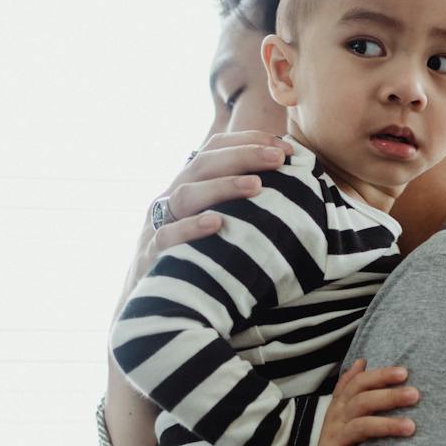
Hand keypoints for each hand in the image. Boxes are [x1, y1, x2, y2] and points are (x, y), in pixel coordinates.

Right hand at [123, 131, 288, 293]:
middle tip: (279, 158)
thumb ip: (241, 203)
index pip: (214, 150)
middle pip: (203, 164)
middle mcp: (171, 198)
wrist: (154, 304)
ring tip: (257, 186)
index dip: (248, 141)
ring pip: (185, 195)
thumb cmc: (198, 259)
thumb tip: (294, 186)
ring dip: (222, 187)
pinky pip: (167, 237)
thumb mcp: (216, 224)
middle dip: (243, 156)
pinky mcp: (151, 255)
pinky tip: (217, 224)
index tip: (285, 147)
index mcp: (188, 186)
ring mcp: (157, 225)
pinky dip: (191, 228)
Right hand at [314, 360, 419, 445]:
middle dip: (389, 397)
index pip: (360, 383)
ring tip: (410, 427)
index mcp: (342, 402)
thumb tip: (361, 360)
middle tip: (414, 395)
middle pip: (362, 402)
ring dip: (386, 425)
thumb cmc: (334, 431)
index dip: (380, 376)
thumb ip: (349, 383)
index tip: (404, 373)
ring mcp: (335, 438)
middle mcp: (338, 417)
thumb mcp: (338, 406)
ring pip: (360, 427)